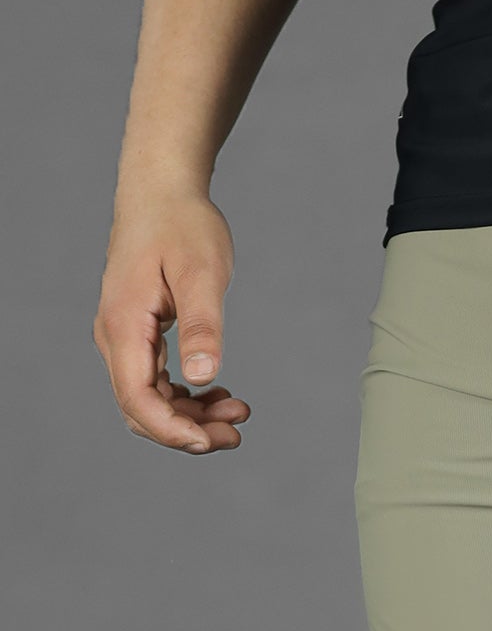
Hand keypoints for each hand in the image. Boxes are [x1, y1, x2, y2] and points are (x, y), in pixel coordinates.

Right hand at [94, 193, 250, 454]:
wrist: (163, 190)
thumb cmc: (182, 224)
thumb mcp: (201, 273)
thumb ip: (202, 327)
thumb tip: (203, 375)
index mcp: (124, 325)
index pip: (137, 399)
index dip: (172, 430)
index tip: (211, 440)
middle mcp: (115, 336)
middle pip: (142, 409)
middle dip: (187, 430)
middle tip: (236, 434)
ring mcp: (124, 336)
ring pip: (151, 399)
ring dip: (192, 415)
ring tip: (238, 414)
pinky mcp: (138, 333)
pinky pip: (157, 381)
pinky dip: (187, 395)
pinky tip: (221, 394)